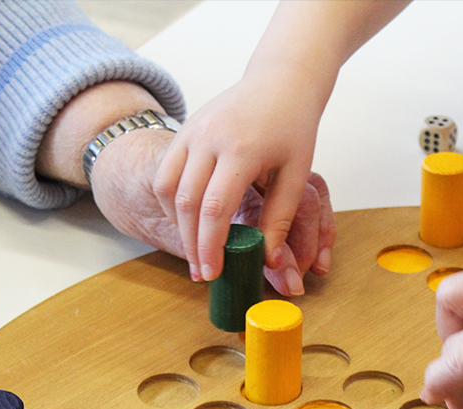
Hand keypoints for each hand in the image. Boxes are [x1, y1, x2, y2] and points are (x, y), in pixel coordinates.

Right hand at [153, 71, 329, 289]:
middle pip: (187, 203)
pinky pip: (166, 173)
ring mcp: (191, 131)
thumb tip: (269, 259)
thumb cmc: (293, 126)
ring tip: (195, 249)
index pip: (215, 208)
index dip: (210, 246)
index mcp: (241, 149)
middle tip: (203, 272)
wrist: (279, 81)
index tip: (213, 273)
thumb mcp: (297, 174)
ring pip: (168, 188)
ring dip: (178, 224)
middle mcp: (209, 138)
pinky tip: (190, 221)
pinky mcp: (183, 130)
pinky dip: (173, 202)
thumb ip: (280, 217)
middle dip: (192, 243)